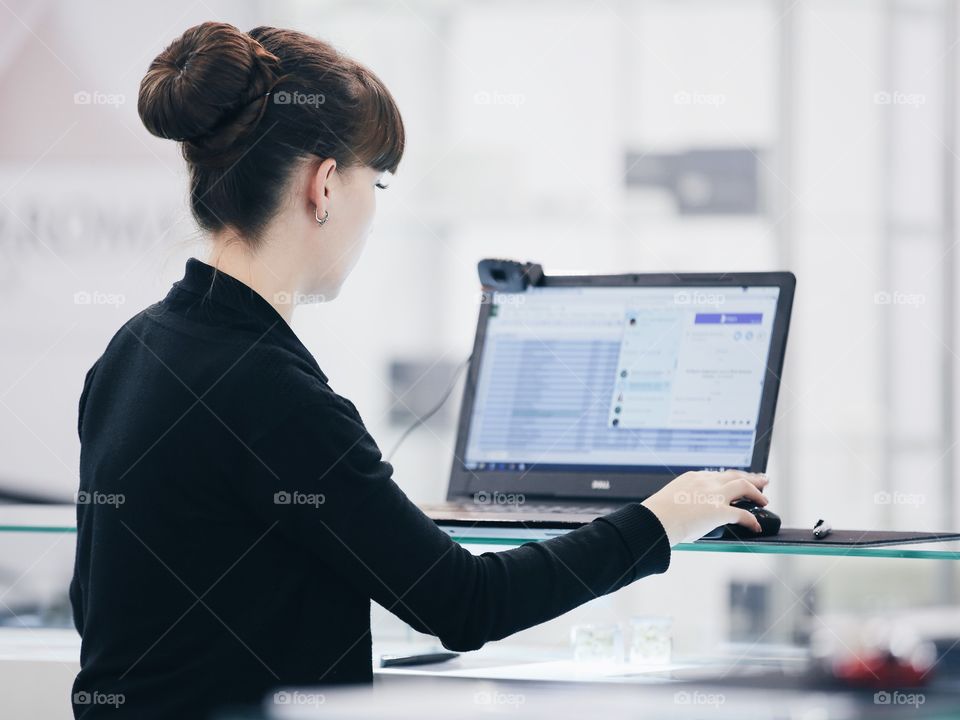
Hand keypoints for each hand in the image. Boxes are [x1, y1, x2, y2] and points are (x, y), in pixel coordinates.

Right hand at [640, 470, 769, 545]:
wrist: (654, 521)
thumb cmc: (656, 515)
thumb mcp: (671, 501)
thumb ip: (683, 501)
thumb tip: (687, 514)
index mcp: (692, 478)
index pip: (717, 475)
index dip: (730, 478)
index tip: (735, 481)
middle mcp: (705, 482)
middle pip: (734, 475)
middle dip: (750, 478)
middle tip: (761, 481)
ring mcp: (713, 495)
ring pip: (743, 486)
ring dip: (757, 493)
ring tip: (764, 500)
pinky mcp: (719, 511)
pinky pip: (743, 514)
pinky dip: (751, 520)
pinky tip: (755, 526)